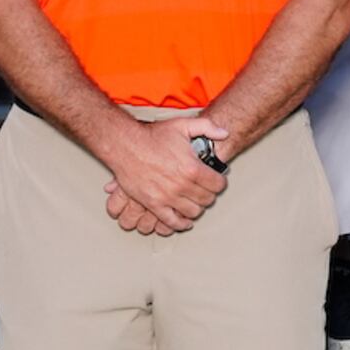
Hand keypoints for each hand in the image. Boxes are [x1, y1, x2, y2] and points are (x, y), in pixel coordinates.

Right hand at [97, 112, 223, 235]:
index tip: (216, 180)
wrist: (125, 145)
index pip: (217, 185)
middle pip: (207, 199)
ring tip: (195, 201)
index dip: (219, 182)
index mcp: (192, 168)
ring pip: (192, 212)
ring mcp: (167, 197)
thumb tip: (224, 134)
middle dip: (209, 194)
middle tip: (205, 190)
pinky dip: (181, 224)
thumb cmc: (152, 135)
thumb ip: (207, 127)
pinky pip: (171, 221)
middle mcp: (182, 185)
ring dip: (196, 207)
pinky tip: (185, 221)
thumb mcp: (183, 125)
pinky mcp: (153, 204)